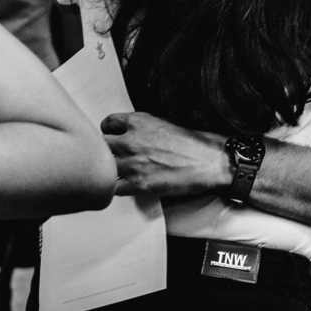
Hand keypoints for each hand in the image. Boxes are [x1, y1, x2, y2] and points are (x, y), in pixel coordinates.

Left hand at [101, 112, 229, 196]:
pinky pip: (113, 187)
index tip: (112, 137)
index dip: (108, 132)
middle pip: (100, 144)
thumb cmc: (192, 143)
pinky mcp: (138, 184)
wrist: (209, 162)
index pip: (107, 123)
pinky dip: (115, 188)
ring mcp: (132, 163)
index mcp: (137, 122)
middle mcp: (130, 140)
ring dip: (108, 169)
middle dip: (104, 150)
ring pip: (103, 166)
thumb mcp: (162, 122)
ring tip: (115, 171)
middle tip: (111, 156)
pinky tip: (121, 185)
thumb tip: (127, 133)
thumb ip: (140, 127)